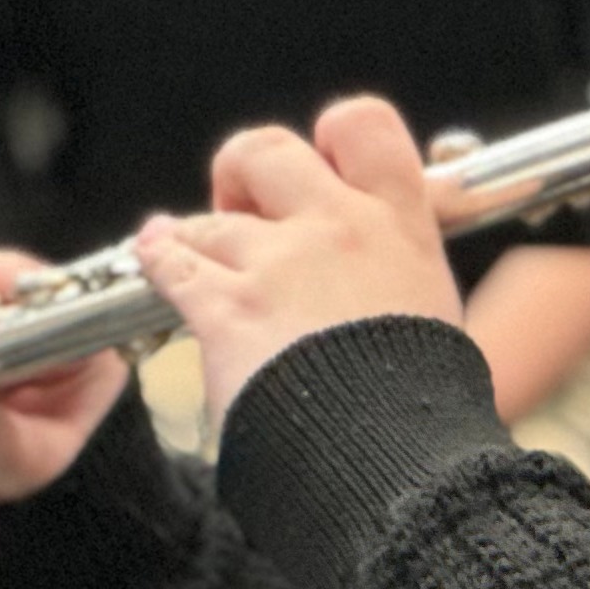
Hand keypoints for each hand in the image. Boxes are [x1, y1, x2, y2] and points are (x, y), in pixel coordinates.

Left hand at [135, 96, 464, 426]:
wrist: (397, 463)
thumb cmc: (423, 407)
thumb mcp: (435, 314)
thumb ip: (396, 271)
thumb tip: (379, 272)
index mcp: (399, 225)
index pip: (363, 125)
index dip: (328, 137)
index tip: (316, 167)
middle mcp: (338, 228)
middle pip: (268, 150)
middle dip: (242, 171)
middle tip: (242, 205)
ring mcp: (279, 265)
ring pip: (211, 220)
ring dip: (196, 238)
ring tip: (189, 254)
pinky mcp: (228, 309)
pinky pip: (173, 262)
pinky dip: (158, 259)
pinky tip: (153, 260)